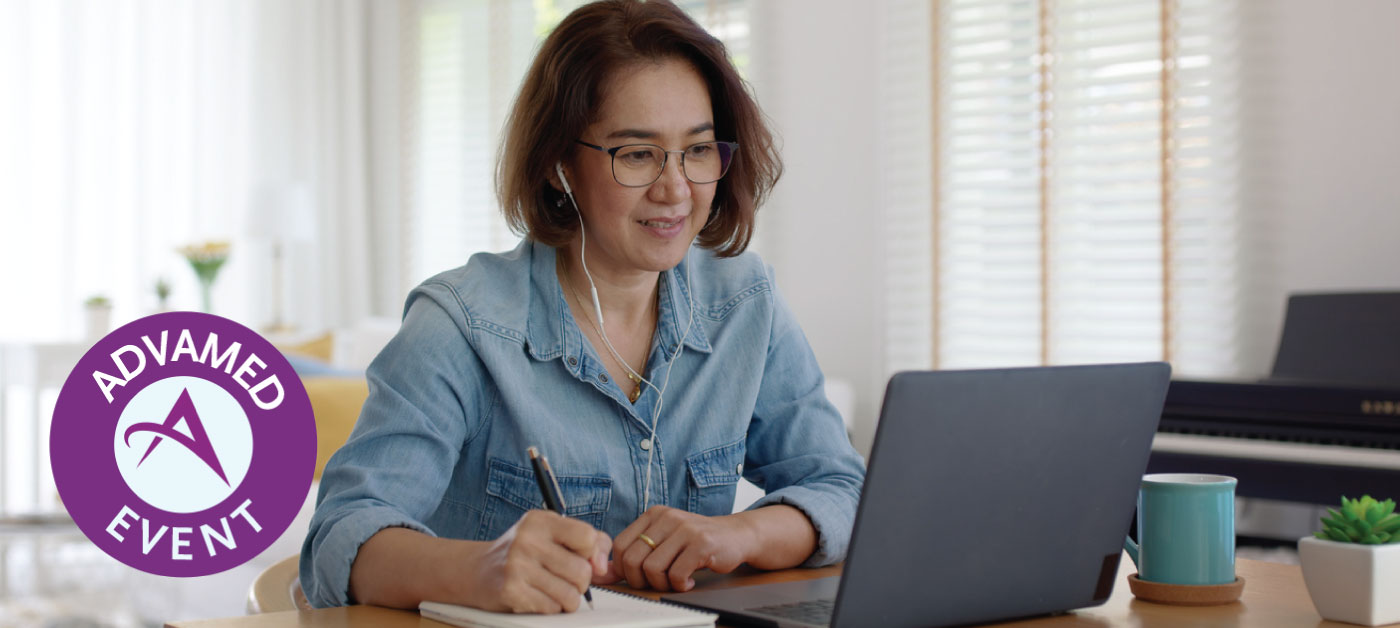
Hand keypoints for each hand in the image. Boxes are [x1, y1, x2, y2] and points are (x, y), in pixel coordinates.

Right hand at [459, 510, 610, 612]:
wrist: (477, 570)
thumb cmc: (523, 551)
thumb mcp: (552, 533)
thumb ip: (589, 541)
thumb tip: (602, 565)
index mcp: (540, 521)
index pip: (588, 537)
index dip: (591, 553)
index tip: (581, 558)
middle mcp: (527, 540)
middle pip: (582, 572)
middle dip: (580, 582)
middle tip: (563, 578)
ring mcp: (517, 566)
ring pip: (570, 595)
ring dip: (566, 598)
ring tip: (552, 589)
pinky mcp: (511, 591)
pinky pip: (552, 608)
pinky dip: (550, 607)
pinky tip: (537, 596)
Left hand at [606, 506, 753, 591]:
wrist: (736, 535)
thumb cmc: (696, 542)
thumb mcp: (664, 541)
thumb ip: (636, 554)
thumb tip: (602, 573)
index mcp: (653, 514)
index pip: (620, 545)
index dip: (623, 569)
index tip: (638, 578)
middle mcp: (666, 517)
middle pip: (632, 559)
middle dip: (640, 580)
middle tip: (657, 582)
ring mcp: (684, 529)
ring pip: (652, 568)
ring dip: (662, 584)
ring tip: (674, 581)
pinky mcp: (701, 543)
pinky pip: (676, 574)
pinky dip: (679, 585)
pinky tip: (688, 581)